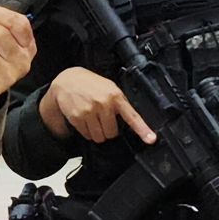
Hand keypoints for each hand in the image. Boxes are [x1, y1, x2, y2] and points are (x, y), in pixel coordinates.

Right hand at [40, 67, 155, 144]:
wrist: (67, 80)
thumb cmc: (91, 84)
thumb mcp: (109, 88)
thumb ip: (119, 103)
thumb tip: (129, 121)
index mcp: (115, 96)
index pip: (132, 116)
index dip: (143, 130)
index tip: (151, 139)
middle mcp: (103, 104)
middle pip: (112, 133)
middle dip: (108, 130)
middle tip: (103, 120)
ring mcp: (89, 111)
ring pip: (99, 137)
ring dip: (97, 133)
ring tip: (93, 120)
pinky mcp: (77, 118)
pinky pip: (86, 135)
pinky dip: (86, 131)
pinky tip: (84, 119)